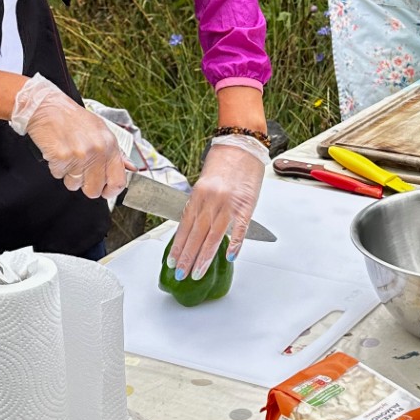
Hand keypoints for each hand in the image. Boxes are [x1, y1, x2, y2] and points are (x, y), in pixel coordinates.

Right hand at [9, 74, 130, 199]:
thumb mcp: (101, 131)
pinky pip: (58, 175)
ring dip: (68, 175)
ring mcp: (79, 155)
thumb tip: (131, 168)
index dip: (111, 191)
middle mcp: (97, 151)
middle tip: (80, 172)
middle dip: (85, 186)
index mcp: (110, 145)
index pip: (118, 181)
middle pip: (94, 190)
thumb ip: (117, 153)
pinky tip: (57, 151)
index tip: (105, 191)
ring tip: (67, 156)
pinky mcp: (61, 157)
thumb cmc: (73, 119)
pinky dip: (56, 167)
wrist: (47, 107)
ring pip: (74, 185)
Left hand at [169, 135, 267, 278]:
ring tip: (197, 273)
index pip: (185, 226)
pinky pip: (239, 229)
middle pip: (196, 235)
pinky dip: (234, 244)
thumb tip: (193, 230)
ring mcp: (228, 204)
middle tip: (182, 274)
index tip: (172, 262)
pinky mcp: (246, 205)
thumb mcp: (204, 183)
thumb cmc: (223, 163)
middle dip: (188, 258)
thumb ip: (199, 205)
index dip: (178, 246)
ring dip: (205, 257)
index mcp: (198, 194)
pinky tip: (228, 257)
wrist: (242, 145)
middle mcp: (210, 200)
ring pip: (214, 236)